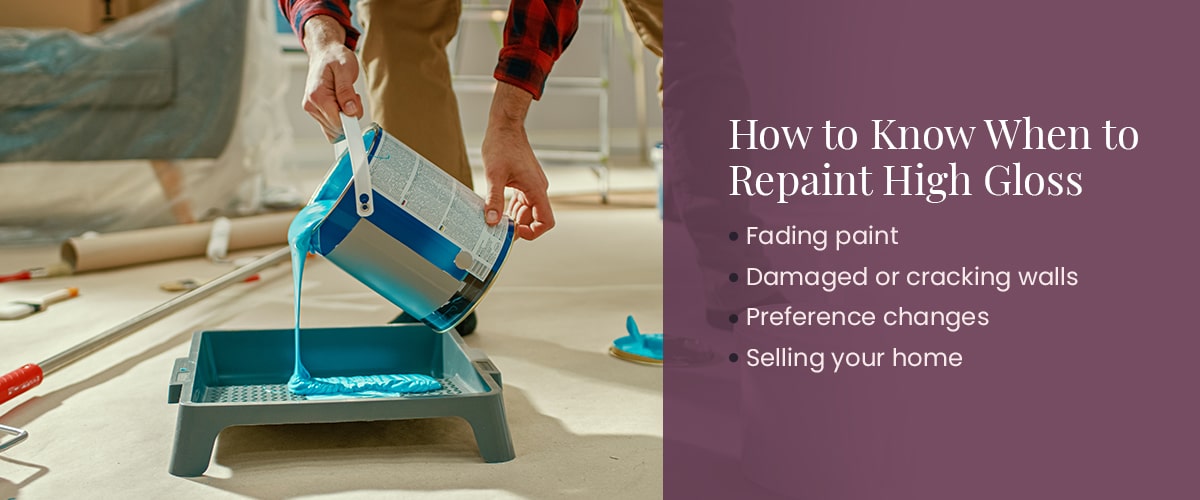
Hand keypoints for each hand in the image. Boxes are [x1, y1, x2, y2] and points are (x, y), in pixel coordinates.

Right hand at [301, 16, 362, 140]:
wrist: (325, 52)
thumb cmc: (335, 58)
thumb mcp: (346, 69)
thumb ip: (347, 91)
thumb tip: (350, 111)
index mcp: (317, 95)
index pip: (337, 122)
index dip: (351, 118)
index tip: (356, 105)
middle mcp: (311, 105)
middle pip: (337, 128)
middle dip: (349, 116)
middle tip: (352, 97)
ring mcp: (312, 109)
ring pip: (334, 129)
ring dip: (345, 117)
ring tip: (345, 97)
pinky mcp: (315, 111)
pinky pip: (331, 126)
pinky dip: (340, 118)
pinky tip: (342, 104)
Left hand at [482, 83, 554, 239]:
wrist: (505, 126)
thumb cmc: (502, 145)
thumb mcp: (494, 175)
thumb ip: (494, 200)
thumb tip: (492, 221)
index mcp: (536, 188)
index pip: (546, 221)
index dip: (533, 232)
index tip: (515, 232)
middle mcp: (538, 188)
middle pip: (535, 218)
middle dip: (519, 227)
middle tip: (499, 231)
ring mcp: (532, 185)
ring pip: (528, 210)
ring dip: (514, 218)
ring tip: (496, 221)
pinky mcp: (525, 181)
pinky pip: (523, 201)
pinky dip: (512, 208)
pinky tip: (498, 209)